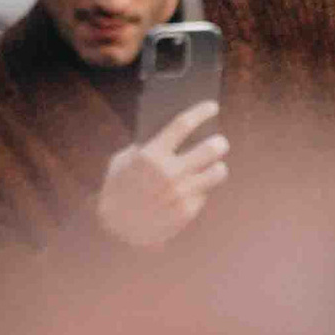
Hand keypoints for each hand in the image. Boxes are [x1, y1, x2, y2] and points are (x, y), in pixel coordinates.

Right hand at [97, 103, 228, 250]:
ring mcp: (180, 193)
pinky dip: (203, 188)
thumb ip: (145, 145)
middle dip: (219, 142)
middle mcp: (169, 173)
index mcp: (150, 155)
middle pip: (211, 148)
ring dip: (218, 166)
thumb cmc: (118, 188)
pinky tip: (197, 187)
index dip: (201, 111)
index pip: (183, 124)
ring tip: (215, 165)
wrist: (115, 229)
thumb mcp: (122, 161)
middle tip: (219, 141)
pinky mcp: (187, 211)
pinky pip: (206, 193)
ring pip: (218, 172)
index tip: (212, 106)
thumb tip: (177, 130)